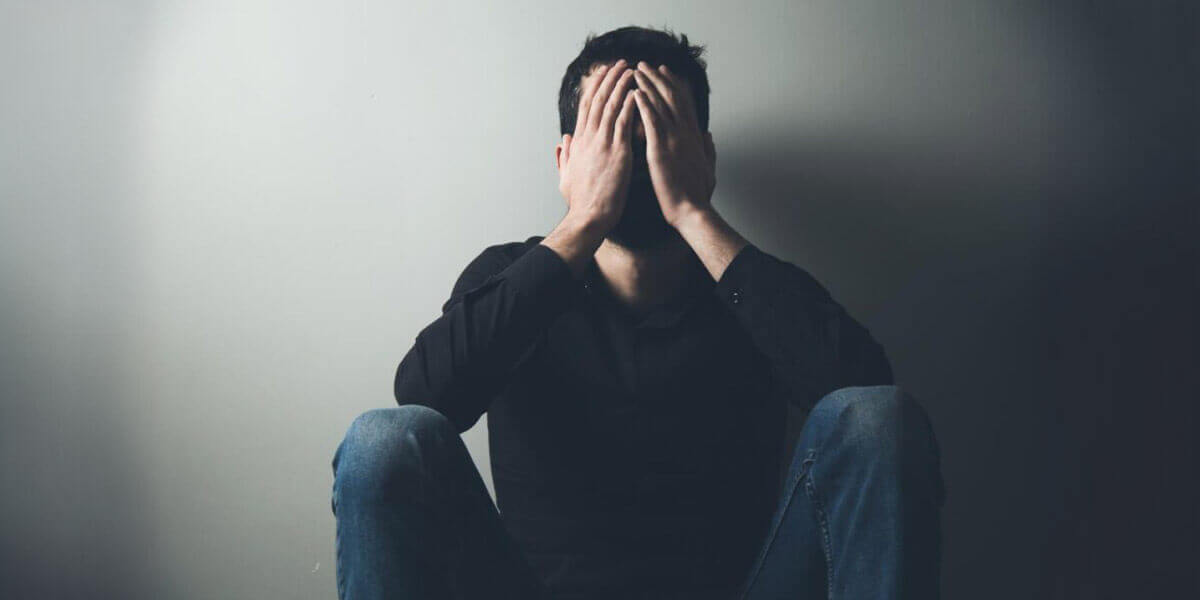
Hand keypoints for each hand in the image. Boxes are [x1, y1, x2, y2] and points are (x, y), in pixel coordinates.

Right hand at [557, 59, 639, 234]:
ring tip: (630, 69)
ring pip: (611, 106)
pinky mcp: (617, 152)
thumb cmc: (580, 202)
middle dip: (608, 79)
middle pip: (597, 100)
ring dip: (620, 85)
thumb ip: (563, 156)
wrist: (589, 217)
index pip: (585, 108)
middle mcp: (589, 138)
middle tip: (619, 63)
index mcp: (579, 143)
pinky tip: (637, 91)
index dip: (594, 88)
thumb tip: (561, 141)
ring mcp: (602, 143)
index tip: (602, 74)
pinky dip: (630, 104)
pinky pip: (624, 122)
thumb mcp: (565, 176)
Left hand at [630, 61, 715, 227]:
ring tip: (637, 71)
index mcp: (694, 137)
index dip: (674, 85)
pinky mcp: (661, 150)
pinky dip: (644, 105)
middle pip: (672, 97)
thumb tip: (708, 135)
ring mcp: (674, 140)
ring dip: (649, 85)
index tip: (665, 72)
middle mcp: (686, 133)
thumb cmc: (699, 195)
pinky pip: (652, 122)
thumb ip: (708, 148)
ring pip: (661, 105)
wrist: (692, 211)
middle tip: (647, 64)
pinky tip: (636, 92)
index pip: (684, 104)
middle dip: (659, 79)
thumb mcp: (709, 167)